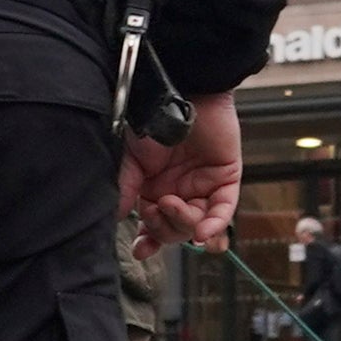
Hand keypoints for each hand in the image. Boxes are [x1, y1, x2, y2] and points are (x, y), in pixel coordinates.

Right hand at [121, 98, 239, 242]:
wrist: (181, 89)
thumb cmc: (153, 118)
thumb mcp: (131, 157)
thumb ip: (126, 188)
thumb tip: (115, 219)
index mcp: (155, 189)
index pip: (153, 226)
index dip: (149, 241)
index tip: (141, 251)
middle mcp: (179, 191)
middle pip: (175, 230)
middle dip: (164, 228)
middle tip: (155, 209)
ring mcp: (203, 186)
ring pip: (197, 223)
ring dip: (183, 223)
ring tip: (170, 204)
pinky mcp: (225, 178)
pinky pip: (223, 210)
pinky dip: (213, 225)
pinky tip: (202, 234)